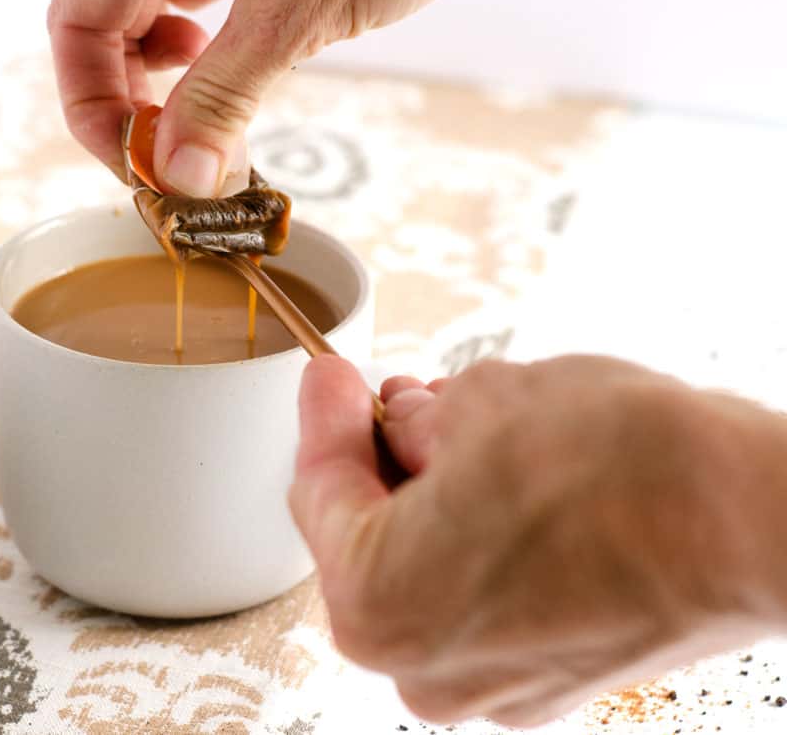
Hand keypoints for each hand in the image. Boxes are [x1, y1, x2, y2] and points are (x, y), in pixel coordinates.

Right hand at [49, 0, 485, 194]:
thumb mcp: (295, 9)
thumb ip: (225, 94)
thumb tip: (180, 177)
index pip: (78, 22)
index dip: (93, 104)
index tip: (134, 168)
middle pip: (106, 23)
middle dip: (132, 102)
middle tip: (172, 165)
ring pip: (150, 17)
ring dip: (165, 84)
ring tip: (200, 125)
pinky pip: (197, 4)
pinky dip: (203, 54)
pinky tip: (224, 76)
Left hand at [290, 354, 786, 726]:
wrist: (756, 523)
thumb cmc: (622, 465)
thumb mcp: (484, 401)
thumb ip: (411, 417)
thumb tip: (397, 419)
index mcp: (376, 602)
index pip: (318, 490)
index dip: (325, 416)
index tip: (329, 376)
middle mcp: (420, 666)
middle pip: (367, 537)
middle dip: (377, 457)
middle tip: (389, 395)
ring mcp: (489, 684)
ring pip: (424, 568)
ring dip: (429, 496)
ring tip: (455, 428)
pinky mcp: (546, 678)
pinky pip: (479, 598)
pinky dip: (476, 540)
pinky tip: (502, 483)